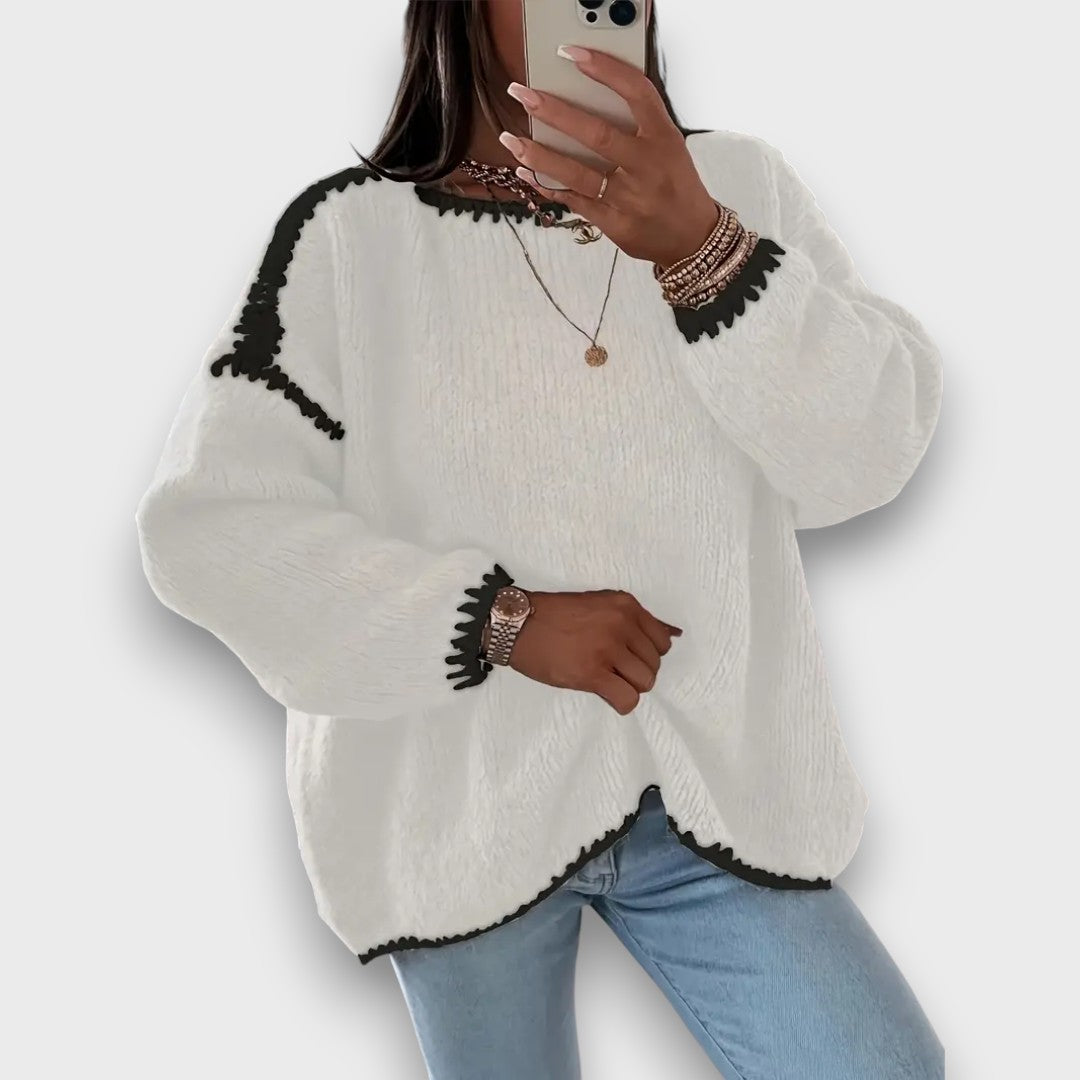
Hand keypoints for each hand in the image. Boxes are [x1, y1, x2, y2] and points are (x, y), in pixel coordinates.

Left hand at [501, 46, 720, 268]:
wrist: (692, 237)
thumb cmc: (675, 185)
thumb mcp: (669, 148)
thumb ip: (636, 127)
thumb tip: (583, 103)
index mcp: (664, 139)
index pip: (636, 94)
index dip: (605, 70)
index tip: (573, 55)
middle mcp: (647, 167)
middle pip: (597, 134)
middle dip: (555, 113)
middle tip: (523, 95)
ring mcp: (630, 198)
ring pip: (577, 173)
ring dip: (540, 155)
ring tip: (512, 140)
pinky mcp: (615, 224)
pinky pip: (575, 201)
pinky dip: (548, 185)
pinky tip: (527, 172)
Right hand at [508, 588, 682, 715]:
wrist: (517, 624)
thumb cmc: (555, 615)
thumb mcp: (601, 604)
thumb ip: (638, 620)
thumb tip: (676, 633)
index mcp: (626, 606)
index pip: (663, 641)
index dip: (646, 654)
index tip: (627, 656)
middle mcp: (622, 624)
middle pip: (654, 664)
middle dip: (636, 672)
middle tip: (612, 670)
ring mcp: (607, 649)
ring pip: (644, 683)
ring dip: (629, 687)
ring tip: (607, 681)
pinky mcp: (592, 673)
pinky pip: (627, 699)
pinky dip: (621, 703)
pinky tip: (606, 695)